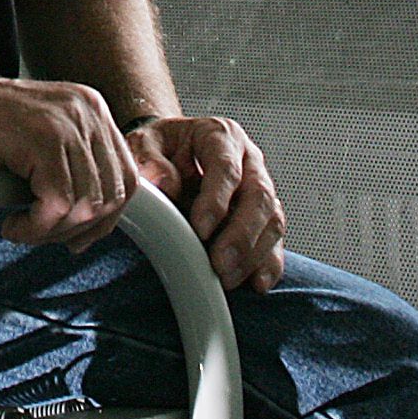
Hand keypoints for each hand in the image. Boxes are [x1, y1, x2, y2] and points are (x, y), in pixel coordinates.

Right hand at [0, 70, 138, 251]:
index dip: (106, 217)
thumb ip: (72, 165)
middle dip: (80, 230)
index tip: (77, 236)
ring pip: (85, 205)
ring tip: (23, 229)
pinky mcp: (41, 139)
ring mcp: (65, 122)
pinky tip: (12, 226)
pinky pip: (57, 206)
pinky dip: (36, 229)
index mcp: (90, 108)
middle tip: (43, 235)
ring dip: (52, 232)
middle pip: (112, 195)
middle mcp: (86, 110)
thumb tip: (98, 219)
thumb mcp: (39, 139)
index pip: (126, 177)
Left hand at [127, 116, 285, 291]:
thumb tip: (165, 184)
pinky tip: (256, 283)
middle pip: (259, 196)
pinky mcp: (263, 216)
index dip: (217, 200)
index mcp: (219, 135)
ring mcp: (259, 187)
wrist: (168, 152)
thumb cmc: (159, 149)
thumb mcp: (143, 144)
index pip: (226, 167)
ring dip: (253, 254)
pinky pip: (275, 240)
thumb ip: (149, 160)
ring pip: (272, 220)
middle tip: (219, 263)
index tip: (200, 229)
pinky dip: (269, 264)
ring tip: (227, 278)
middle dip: (241, 235)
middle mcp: (247, 160)